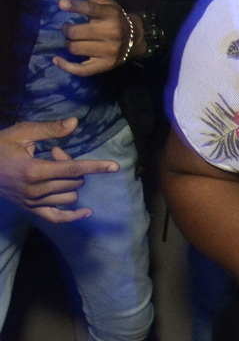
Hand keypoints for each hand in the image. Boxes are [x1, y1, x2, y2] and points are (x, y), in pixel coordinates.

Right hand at [0, 118, 118, 222]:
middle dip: (74, 167)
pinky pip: (56, 218)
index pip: (73, 169)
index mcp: (34, 170)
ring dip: (71, 184)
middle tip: (55, 153)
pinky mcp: (30, 209)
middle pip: (73, 182)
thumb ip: (50, 129)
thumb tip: (75, 122)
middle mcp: (34, 190)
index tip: (115, 166)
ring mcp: (32, 202)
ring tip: (54, 170)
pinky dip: (73, 217)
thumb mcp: (22, 133)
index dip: (96, 166)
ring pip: (70, 198)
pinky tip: (87, 211)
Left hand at [53, 0, 143, 75]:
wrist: (135, 41)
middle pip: (75, 33)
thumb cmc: (113, 19)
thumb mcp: (105, 2)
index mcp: (109, 16)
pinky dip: (66, 66)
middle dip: (68, 30)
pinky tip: (57, 60)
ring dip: (70, 44)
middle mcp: (110, 34)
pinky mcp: (104, 66)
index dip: (75, 6)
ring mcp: (108, 51)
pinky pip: (81, 69)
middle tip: (70, 28)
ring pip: (75, 49)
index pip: (91, 9)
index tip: (61, 3)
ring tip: (74, 40)